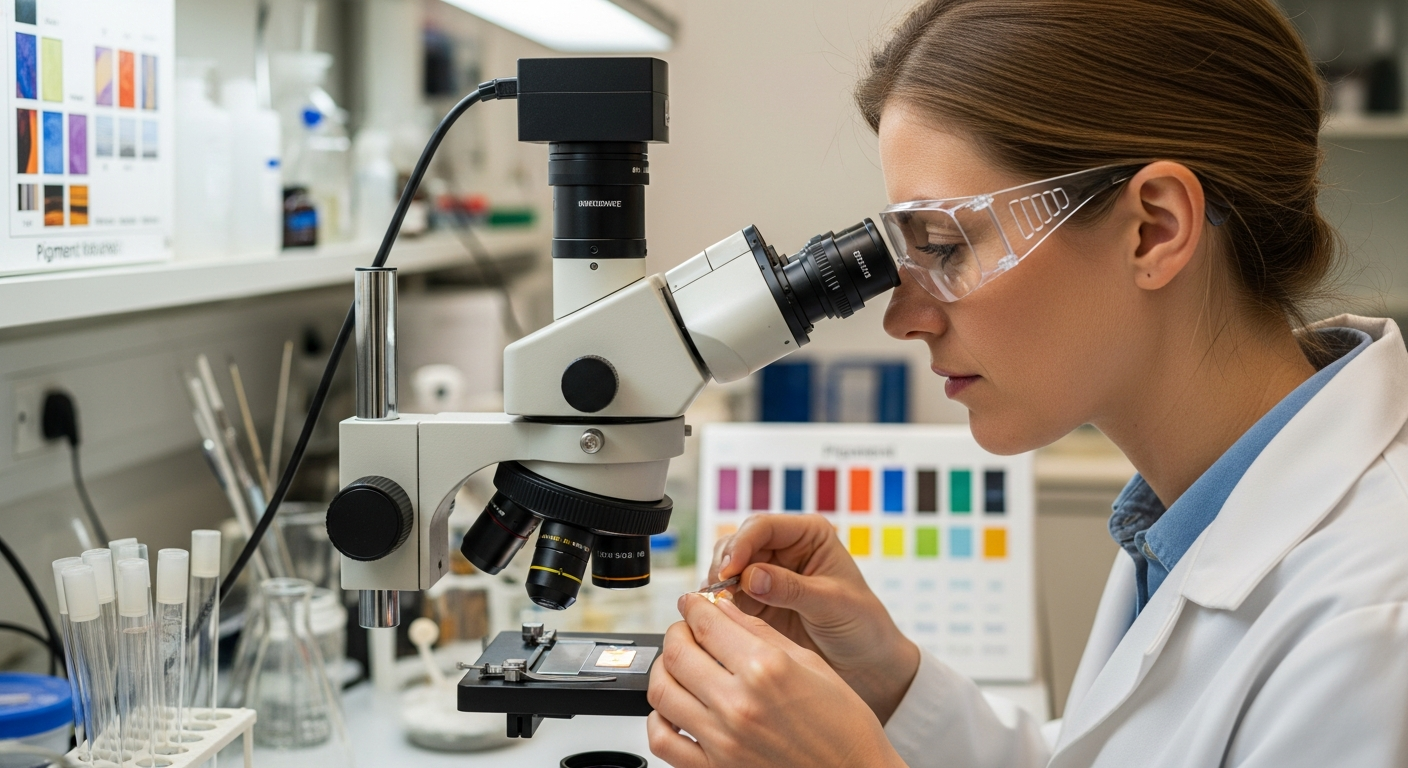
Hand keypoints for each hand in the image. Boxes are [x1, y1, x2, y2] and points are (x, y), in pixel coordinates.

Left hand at [647, 593, 907, 767]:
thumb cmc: (844, 726)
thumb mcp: (811, 664)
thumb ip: (760, 632)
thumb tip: (723, 609)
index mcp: (766, 669)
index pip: (707, 624)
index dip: (692, 606)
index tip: (691, 603)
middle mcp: (739, 704)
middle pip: (678, 653)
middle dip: (677, 632)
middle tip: (686, 630)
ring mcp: (722, 741)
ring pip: (661, 692)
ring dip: (664, 670)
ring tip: (679, 665)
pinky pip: (662, 740)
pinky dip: (658, 719)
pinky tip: (675, 708)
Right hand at [707, 514, 918, 721]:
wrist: (866, 664)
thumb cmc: (862, 625)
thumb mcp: (832, 604)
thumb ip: (791, 589)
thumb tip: (750, 576)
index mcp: (808, 535)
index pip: (764, 527)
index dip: (741, 544)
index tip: (729, 571)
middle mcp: (783, 549)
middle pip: (738, 543)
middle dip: (724, 564)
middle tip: (716, 592)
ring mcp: (766, 575)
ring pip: (726, 568)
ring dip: (717, 585)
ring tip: (716, 606)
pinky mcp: (755, 602)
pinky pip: (727, 596)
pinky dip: (718, 605)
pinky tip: (716, 618)